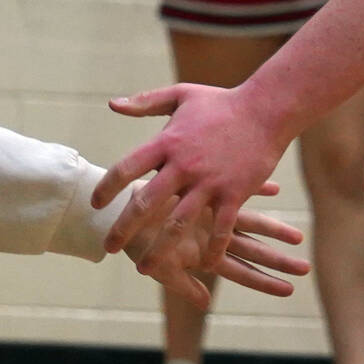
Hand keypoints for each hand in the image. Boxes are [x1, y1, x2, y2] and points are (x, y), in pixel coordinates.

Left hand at [93, 84, 289, 273]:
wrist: (267, 109)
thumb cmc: (222, 103)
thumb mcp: (181, 96)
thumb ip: (146, 102)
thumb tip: (112, 105)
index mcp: (167, 142)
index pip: (126, 168)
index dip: (106, 188)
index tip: (96, 204)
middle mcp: (184, 165)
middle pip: (145, 203)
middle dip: (123, 229)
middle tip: (109, 247)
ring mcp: (209, 182)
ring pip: (178, 223)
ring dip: (159, 249)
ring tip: (144, 268)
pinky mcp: (234, 193)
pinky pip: (221, 229)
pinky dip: (213, 250)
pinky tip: (205, 265)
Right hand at [122, 197, 308, 308]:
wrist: (121, 212)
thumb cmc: (137, 243)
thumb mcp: (159, 268)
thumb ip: (184, 285)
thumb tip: (206, 303)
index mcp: (204, 256)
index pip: (241, 272)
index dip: (264, 281)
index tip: (288, 290)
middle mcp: (213, 237)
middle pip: (253, 250)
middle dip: (278, 259)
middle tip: (305, 267)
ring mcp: (212, 215)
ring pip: (251, 224)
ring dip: (275, 229)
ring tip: (298, 237)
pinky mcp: (205, 193)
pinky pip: (236, 190)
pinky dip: (255, 190)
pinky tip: (274, 187)